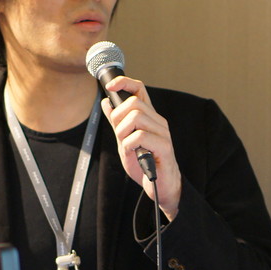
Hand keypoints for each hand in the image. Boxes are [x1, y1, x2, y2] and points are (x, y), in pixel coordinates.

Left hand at [100, 76, 181, 220]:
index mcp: (149, 117)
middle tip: (119, 134)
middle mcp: (158, 121)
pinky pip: (140, 136)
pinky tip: (134, 153)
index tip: (110, 87)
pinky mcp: (164, 146)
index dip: (124, 83)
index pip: (139, 89)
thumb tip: (106, 102)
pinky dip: (129, 145)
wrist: (160, 187)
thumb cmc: (145, 164)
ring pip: (136, 117)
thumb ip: (117, 123)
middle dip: (118, 117)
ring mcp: (162, 133)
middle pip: (134, 102)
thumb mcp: (125, 141)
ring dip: (123, 132)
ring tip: (127, 146)